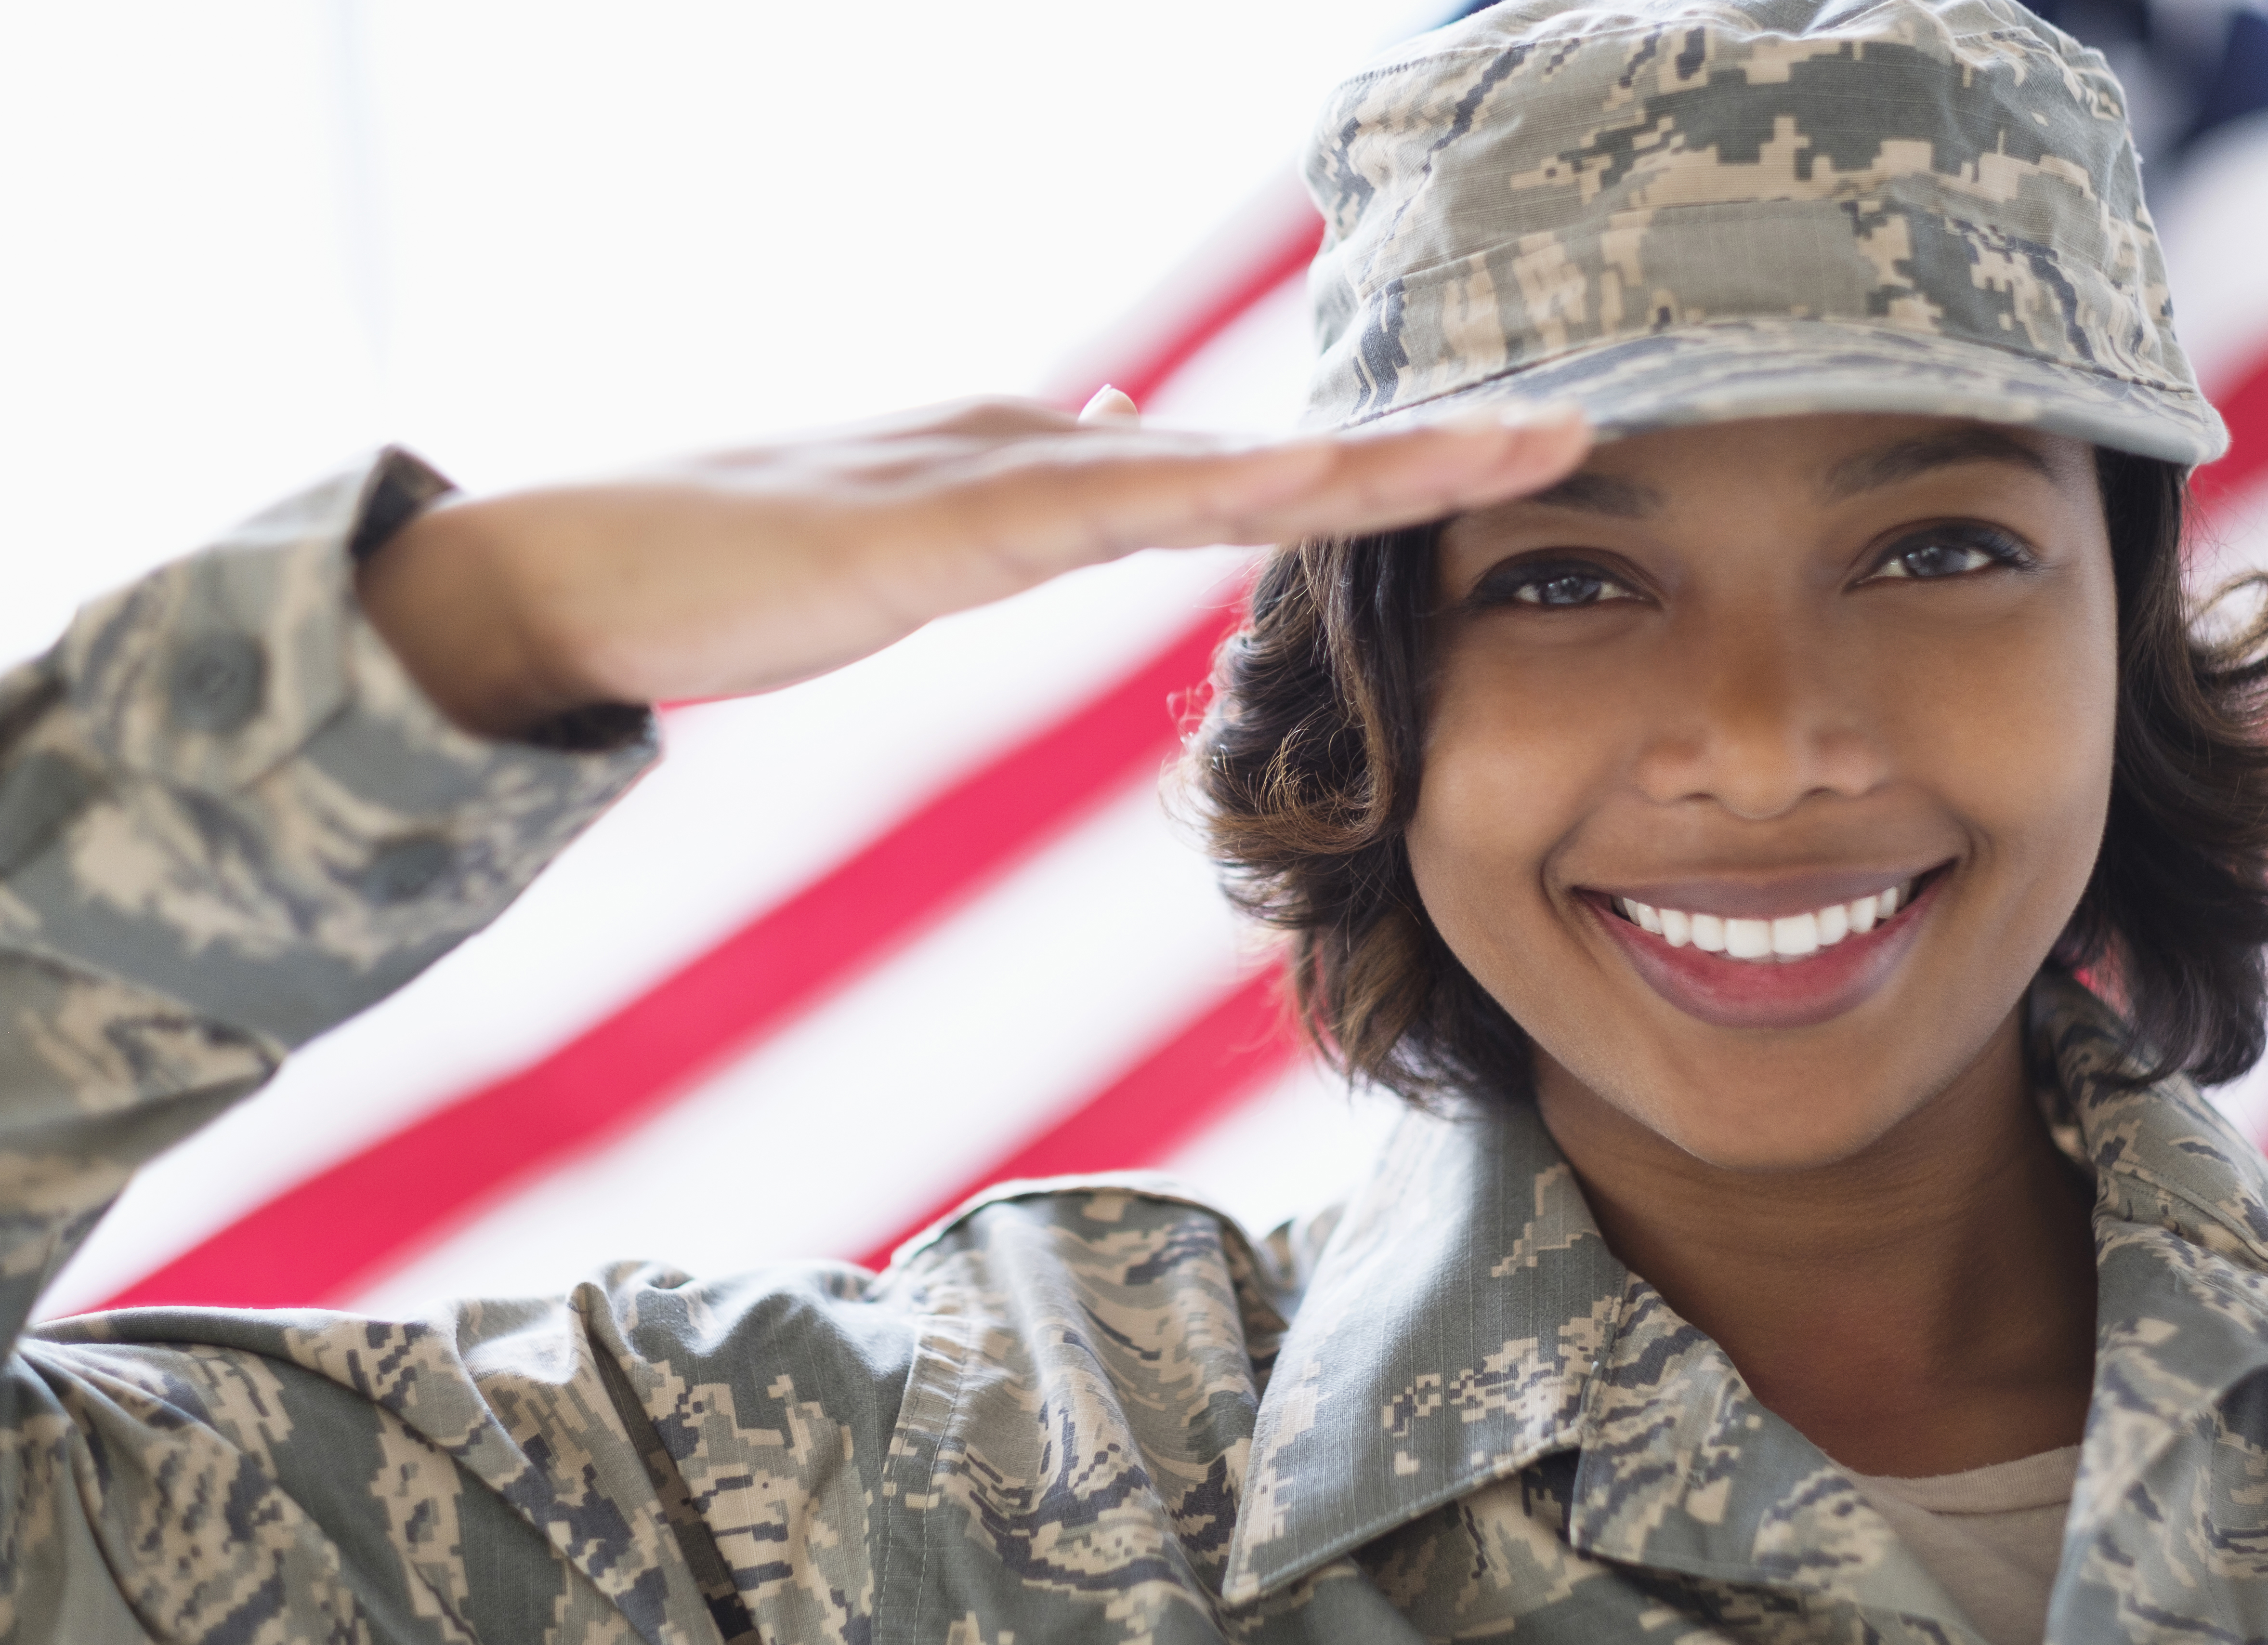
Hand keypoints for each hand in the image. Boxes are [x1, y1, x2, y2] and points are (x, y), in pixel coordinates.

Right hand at [358, 393, 1588, 736]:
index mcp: (1045, 470)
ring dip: (1382, 460)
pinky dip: (1242, 496)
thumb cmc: (735, 566)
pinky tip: (1337, 483)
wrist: (578, 571)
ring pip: (1231, 471)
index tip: (1499, 464)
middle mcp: (1045, 449)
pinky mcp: (948, 526)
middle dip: (1425, 449)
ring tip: (1524, 443)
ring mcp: (1001, 478)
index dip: (1377, 466)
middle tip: (1572, 427)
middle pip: (1271, 456)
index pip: (1242, 474)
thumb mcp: (916, 540)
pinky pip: (1124, 512)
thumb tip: (1127, 452)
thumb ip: (1027, 500)